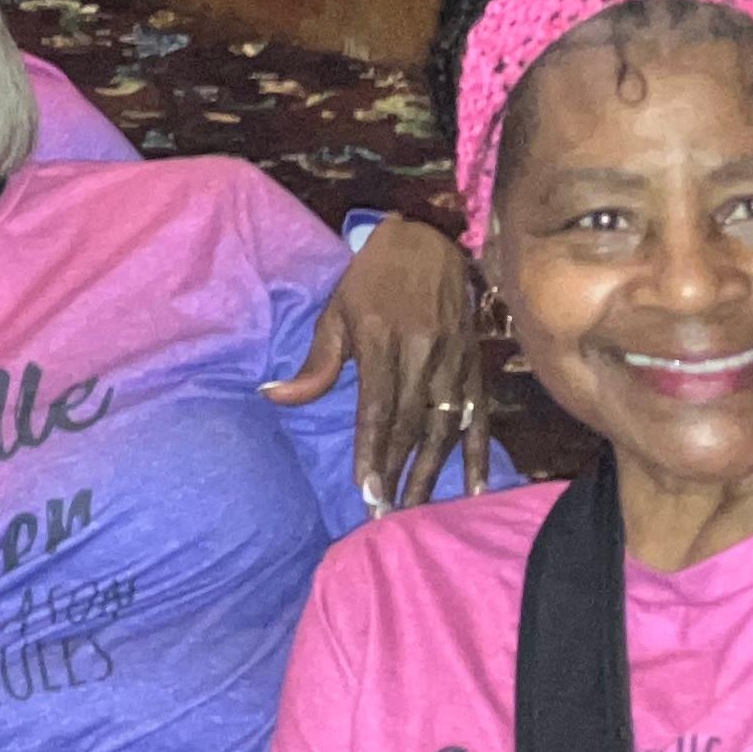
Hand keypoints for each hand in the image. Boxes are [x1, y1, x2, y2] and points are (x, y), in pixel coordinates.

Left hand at [262, 215, 487, 508]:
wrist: (430, 238)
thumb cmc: (372, 278)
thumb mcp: (335, 312)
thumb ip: (314, 363)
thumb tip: (274, 396)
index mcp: (383, 338)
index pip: (379, 407)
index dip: (373, 450)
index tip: (366, 490)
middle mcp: (423, 352)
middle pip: (411, 424)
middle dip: (397, 471)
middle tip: (384, 513)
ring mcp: (454, 359)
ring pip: (444, 425)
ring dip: (431, 471)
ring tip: (415, 508)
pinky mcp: (475, 363)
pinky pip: (478, 414)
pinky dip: (477, 452)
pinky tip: (473, 488)